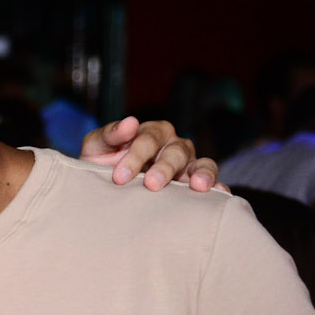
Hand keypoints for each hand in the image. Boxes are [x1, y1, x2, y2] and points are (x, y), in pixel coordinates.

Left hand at [80, 117, 219, 191]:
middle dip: (164, 168)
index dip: (134, 157)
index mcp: (152, 133)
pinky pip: (210, 181)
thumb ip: (110, 134)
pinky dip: (216, 185)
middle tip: (151, 184)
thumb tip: (130, 122)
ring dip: (200, 174)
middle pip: (175, 152)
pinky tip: (217, 192)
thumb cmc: (101, 164)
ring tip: (197, 185)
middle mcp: (173, 145)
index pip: (148, 140)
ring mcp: (187, 164)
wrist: (103, 188)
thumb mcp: (97, 147)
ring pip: (200, 164)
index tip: (119, 177)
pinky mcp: (194, 182)